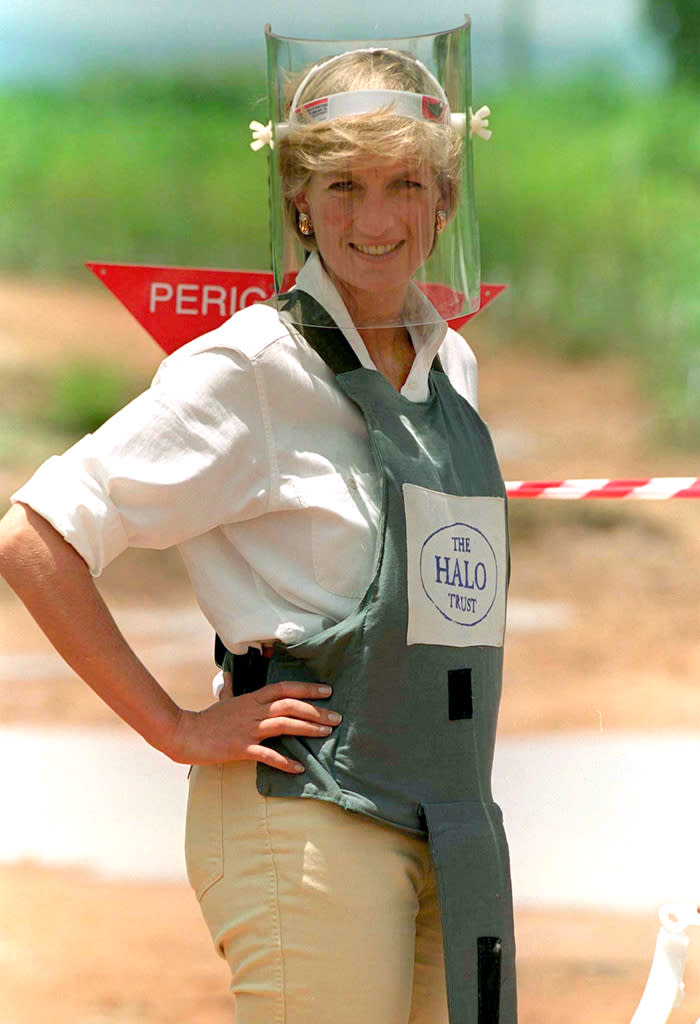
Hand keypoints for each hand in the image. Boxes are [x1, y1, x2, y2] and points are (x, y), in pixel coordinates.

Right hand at [169, 681, 340, 773]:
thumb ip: (234, 692)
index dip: (307, 688)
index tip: (327, 690)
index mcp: (252, 698)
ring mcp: (248, 729)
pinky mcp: (241, 748)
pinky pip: (267, 755)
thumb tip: (231, 681)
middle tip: (336, 717)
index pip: (284, 688)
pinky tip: (299, 767)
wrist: (184, 733)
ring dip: (308, 728)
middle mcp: (253, 711)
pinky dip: (285, 761)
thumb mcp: (225, 701)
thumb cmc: (206, 720)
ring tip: (327, 733)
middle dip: (316, 710)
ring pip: (284, 724)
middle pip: (290, 705)